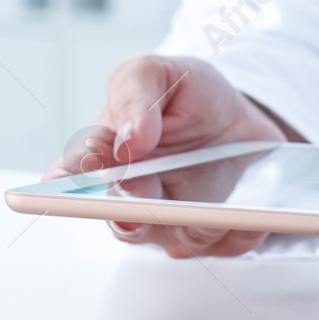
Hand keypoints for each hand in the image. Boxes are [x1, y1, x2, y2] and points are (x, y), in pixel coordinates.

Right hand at [44, 55, 297, 258]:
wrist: (236, 116)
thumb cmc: (188, 94)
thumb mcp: (157, 73)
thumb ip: (134, 96)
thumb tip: (128, 139)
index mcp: (104, 155)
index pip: (72, 178)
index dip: (70, 184)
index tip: (84, 174)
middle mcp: (130, 197)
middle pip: (124, 221)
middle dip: (141, 205)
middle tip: (149, 183)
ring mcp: (167, 222)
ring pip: (175, 239)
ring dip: (198, 218)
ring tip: (218, 192)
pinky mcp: (207, 237)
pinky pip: (223, 246)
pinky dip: (239, 228)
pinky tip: (248, 207)